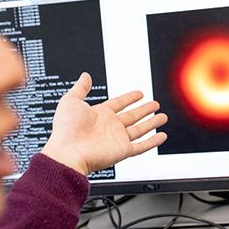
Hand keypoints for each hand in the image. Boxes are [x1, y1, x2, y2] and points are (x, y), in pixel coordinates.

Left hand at [41, 72, 167, 174]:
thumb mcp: (71, 100)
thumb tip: (85, 76)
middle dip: (144, 109)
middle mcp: (110, 126)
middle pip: (132, 116)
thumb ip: (81, 88)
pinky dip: (153, 142)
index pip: (119, 103)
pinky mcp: (123, 151)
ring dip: (151, 123)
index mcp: (99, 114)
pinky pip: (142, 146)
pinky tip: (161, 136)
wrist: (68, 152)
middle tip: (155, 104)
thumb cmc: (66, 129)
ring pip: (139, 129)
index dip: (130, 98)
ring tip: (162, 116)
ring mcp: (117, 139)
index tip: (139, 93)